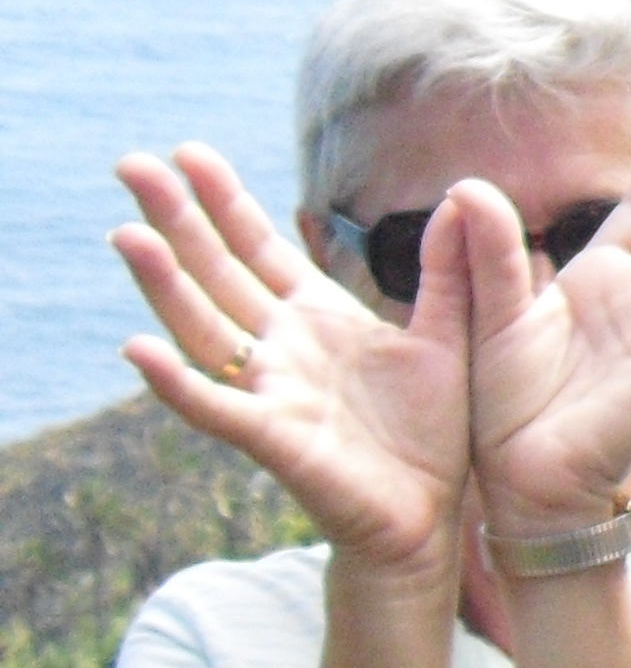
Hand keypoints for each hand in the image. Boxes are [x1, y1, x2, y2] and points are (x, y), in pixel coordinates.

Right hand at [111, 146, 476, 579]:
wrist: (433, 515)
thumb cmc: (432, 430)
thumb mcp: (450, 334)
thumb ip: (451, 271)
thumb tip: (465, 197)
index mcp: (317, 318)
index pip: (258, 249)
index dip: (225, 203)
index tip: (189, 152)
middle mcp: (281, 348)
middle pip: (216, 274)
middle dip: (177, 221)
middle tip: (131, 165)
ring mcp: (272, 392)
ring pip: (203, 329)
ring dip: (164, 286)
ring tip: (128, 235)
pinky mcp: (275, 440)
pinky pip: (216, 409)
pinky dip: (176, 383)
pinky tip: (139, 350)